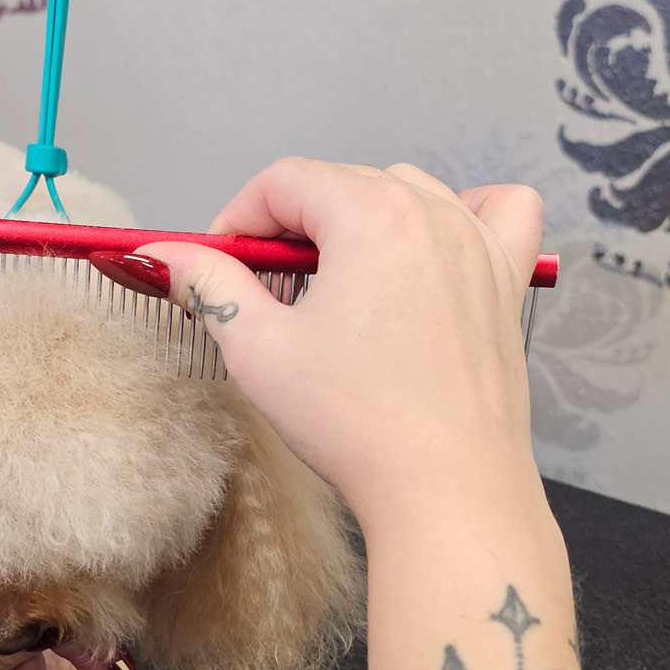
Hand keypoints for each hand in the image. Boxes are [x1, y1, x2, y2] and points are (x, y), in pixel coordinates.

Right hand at [91, 158, 545, 532]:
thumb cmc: (358, 423)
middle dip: (289, 231)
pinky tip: (430, 250)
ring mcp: (478, 245)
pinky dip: (461, 215)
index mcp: (371, 215)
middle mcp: (432, 214)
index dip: (238, 219)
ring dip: (356, 225)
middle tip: (263, 295)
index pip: (284, 181)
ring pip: (405, 194)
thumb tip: (164, 255)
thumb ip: (209, 286)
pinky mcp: (504, 283)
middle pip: (340, 186)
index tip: (219, 264)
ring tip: (330, 289)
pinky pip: (495, 213)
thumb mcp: (257, 348)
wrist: (445, 487)